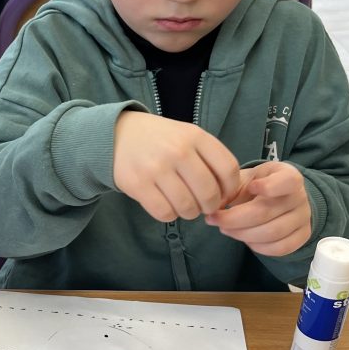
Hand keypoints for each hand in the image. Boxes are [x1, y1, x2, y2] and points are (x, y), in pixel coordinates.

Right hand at [113, 111, 240, 221]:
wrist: (118, 135)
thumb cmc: (160, 140)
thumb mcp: (188, 136)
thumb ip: (209, 158)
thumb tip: (226, 195)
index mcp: (195, 136)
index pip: (228, 170)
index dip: (229, 190)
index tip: (223, 195)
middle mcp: (178, 151)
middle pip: (209, 193)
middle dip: (210, 206)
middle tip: (203, 205)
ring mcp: (156, 168)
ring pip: (187, 207)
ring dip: (189, 213)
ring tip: (184, 205)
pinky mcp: (137, 184)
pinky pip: (164, 212)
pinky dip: (169, 215)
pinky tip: (166, 205)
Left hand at [205, 161, 311, 255]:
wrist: (280, 197)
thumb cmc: (258, 184)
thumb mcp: (246, 178)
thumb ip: (231, 188)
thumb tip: (214, 204)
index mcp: (289, 176)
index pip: (287, 181)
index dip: (268, 186)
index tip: (250, 188)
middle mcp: (300, 197)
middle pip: (266, 212)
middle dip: (234, 219)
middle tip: (214, 219)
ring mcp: (303, 218)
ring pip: (272, 233)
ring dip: (242, 234)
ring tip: (225, 229)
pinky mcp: (302, 236)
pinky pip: (280, 248)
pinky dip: (257, 246)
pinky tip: (244, 238)